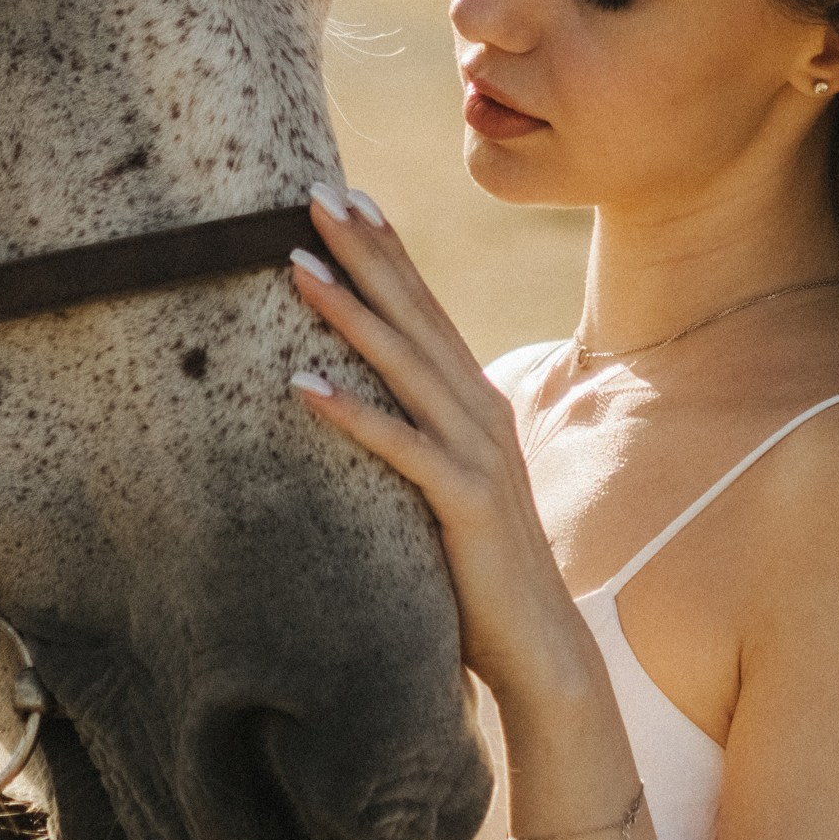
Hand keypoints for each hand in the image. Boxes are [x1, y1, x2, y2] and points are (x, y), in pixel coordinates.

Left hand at [287, 185, 596, 708]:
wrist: (543, 645)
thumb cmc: (484, 570)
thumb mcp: (448, 486)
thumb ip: (419, 440)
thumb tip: (365, 407)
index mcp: (476, 402)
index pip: (425, 310)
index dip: (388, 251)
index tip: (348, 195)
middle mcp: (481, 413)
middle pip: (415, 317)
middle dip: (365, 252)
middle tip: (314, 195)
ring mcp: (478, 455)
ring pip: (403, 368)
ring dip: (350, 314)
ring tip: (295, 267)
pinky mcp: (467, 503)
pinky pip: (399, 447)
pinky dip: (351, 411)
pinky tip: (301, 382)